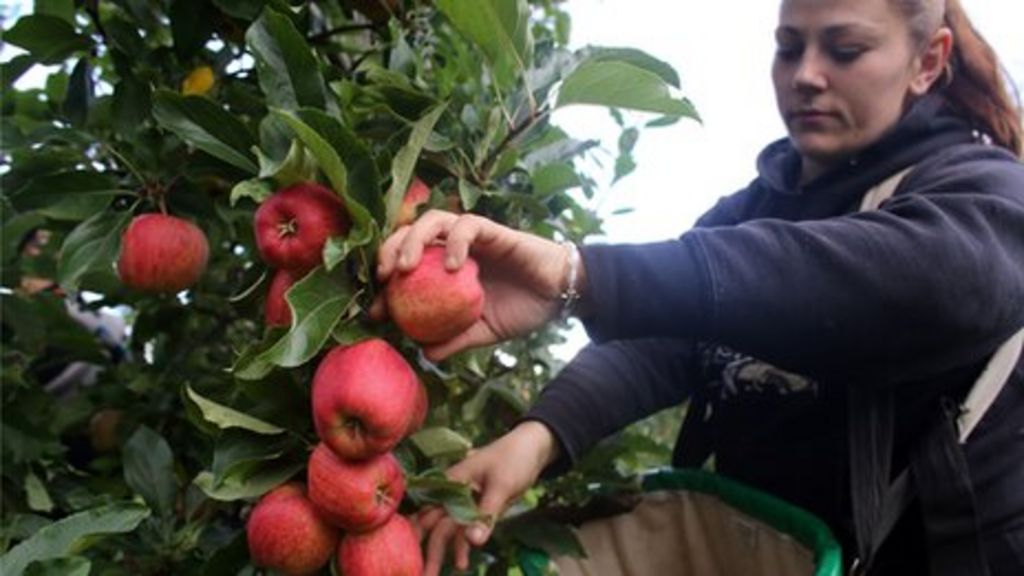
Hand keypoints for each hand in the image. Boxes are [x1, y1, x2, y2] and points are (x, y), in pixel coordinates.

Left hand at [376, 210, 577, 360]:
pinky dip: (455, 242)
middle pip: (410, 234)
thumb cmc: (522, 309)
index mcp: (445, 269)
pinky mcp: (493, 230)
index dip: (385, 285)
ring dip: (413, 240)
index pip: (406, 265)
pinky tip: (453, 267)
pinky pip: (467, 225)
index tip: (375, 310)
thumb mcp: (483, 332)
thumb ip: (456, 339)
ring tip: (406, 268)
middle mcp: (454, 248)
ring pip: (433, 220)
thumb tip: (425, 354)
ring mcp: (473, 237)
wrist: (560, 295)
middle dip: (389, 251)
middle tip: (384, 279)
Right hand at [416, 421, 558, 574]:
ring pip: (447, 530)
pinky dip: (461, 545)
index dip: (415, 534)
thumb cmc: (513, 458)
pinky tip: (461, 563)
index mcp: (451, 483)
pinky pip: (464, 530)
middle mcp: (453, 493)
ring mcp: (465, 502)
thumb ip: (486, 514)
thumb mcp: (501, 485)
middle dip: (428, 550)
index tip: (408, 556)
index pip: (428, 511)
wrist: (532, 447)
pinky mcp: (478, 509)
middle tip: (424, 575)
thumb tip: (473, 542)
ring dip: (442, 552)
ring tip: (433, 575)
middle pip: (434, 525)